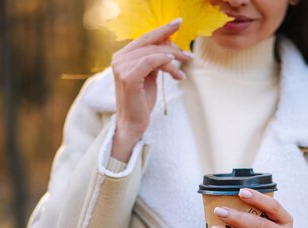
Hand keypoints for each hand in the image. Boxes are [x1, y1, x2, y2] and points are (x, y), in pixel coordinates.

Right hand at [110, 18, 192, 160]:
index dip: (162, 30)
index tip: (178, 23)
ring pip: (153, 53)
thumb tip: (169, 43)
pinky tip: (176, 69)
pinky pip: (150, 61)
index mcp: (122, 57)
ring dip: (173, 59)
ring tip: (184, 68)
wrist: (133, 124)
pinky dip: (164, 62)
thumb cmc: (141, 102)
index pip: (144, 38)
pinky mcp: (128, 77)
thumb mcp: (150, 76)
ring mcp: (121, 67)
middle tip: (189, 52)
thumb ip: (156, 60)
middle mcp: (118, 59)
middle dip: (171, 43)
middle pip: (149, 42)